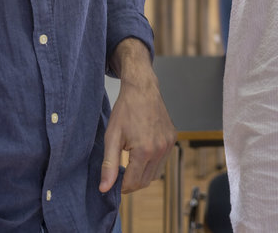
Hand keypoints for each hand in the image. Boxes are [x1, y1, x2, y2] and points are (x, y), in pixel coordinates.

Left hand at [101, 39, 175, 193]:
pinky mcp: (173, 138)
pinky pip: (162, 161)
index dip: (120, 186)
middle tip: (119, 172)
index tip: (112, 181)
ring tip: (130, 161)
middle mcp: (161, 149)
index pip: (133, 183)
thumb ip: (109, 165)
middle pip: (145, 181)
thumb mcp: (111, 138)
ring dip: (142, 173)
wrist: (142, 90)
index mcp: (145, 150)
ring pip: (155, 173)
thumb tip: (105, 189)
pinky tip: (142, 151)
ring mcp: (169, 144)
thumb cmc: (125, 111)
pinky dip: (152, 162)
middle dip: (131, 181)